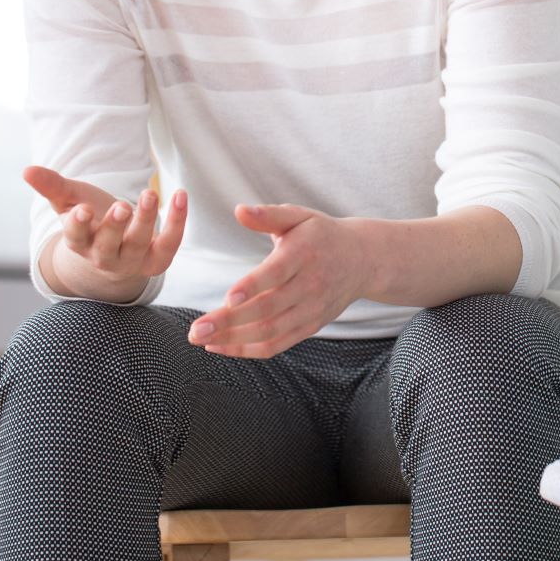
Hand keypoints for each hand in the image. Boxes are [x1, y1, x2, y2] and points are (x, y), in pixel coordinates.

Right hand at [25, 166, 186, 294]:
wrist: (117, 248)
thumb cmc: (92, 219)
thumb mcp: (71, 200)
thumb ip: (52, 186)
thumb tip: (27, 170)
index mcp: (79, 242)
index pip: (75, 237)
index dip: (78, 225)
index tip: (82, 210)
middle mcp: (103, 256)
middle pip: (107, 245)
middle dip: (115, 226)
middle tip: (122, 206)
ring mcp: (131, 261)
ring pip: (137, 244)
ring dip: (145, 220)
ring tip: (149, 194)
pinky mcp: (157, 260)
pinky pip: (169, 243)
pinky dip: (177, 221)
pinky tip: (180, 195)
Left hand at [189, 205, 364, 358]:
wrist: (363, 259)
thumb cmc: (322, 235)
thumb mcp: (299, 216)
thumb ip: (268, 215)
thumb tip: (239, 210)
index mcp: (305, 254)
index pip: (277, 273)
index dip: (253, 286)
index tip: (228, 297)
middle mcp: (310, 285)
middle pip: (268, 309)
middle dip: (230, 322)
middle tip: (196, 329)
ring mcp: (311, 309)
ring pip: (270, 332)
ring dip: (234, 339)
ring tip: (201, 340)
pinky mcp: (310, 326)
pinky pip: (277, 345)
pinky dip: (248, 350)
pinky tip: (221, 347)